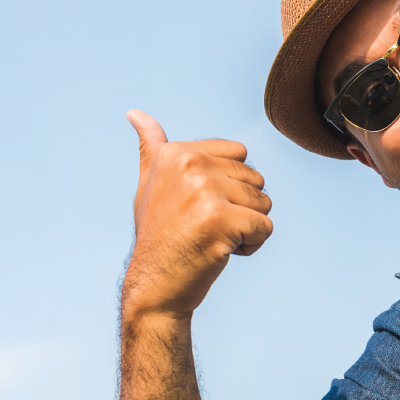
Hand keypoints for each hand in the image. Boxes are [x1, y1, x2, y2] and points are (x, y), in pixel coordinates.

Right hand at [123, 110, 272, 320]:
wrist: (154, 286)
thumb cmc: (158, 234)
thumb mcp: (149, 182)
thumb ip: (151, 145)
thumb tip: (134, 113)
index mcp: (177, 152)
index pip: (240, 155)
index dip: (229, 185)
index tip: (197, 205)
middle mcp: (189, 165)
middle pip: (255, 179)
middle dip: (239, 208)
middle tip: (203, 227)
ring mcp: (205, 192)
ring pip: (264, 203)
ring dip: (246, 228)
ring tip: (210, 238)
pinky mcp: (221, 221)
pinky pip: (265, 228)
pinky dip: (250, 247)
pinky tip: (219, 253)